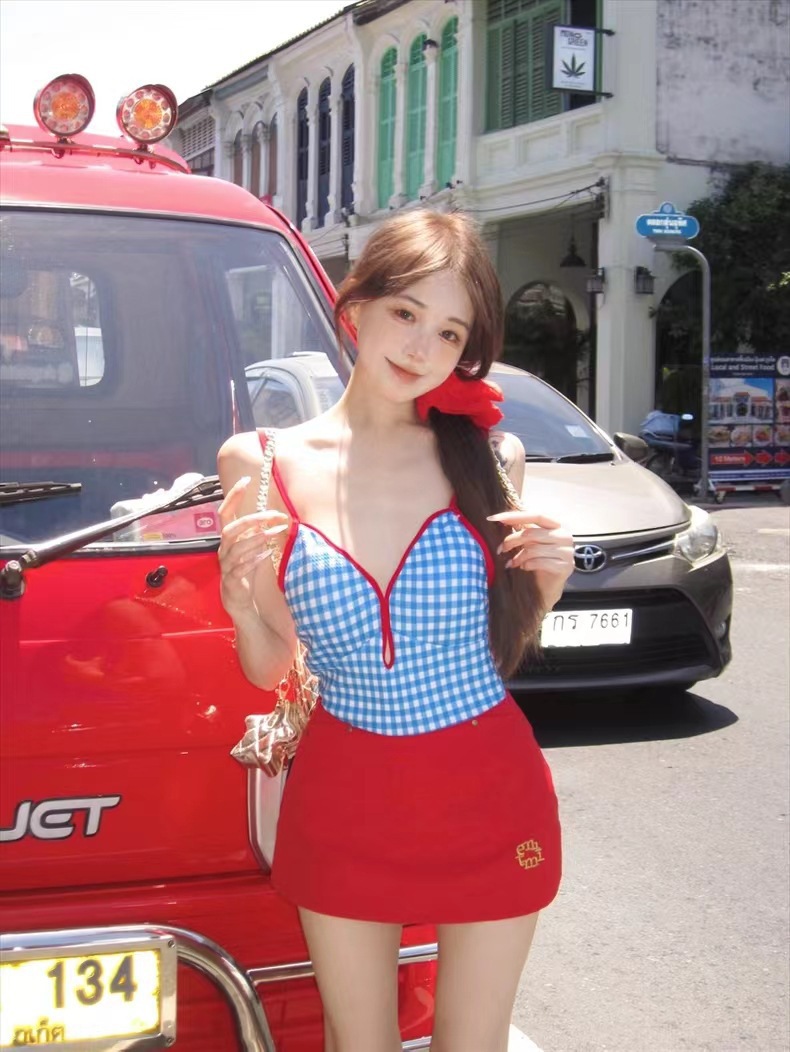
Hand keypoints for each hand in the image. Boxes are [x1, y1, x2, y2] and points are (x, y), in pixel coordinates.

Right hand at [217, 476, 290, 616]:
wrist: (238, 600)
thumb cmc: (246, 569)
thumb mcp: (251, 547)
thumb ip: (257, 531)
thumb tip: (270, 514)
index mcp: (228, 538)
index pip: (225, 511)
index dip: (233, 495)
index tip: (246, 479)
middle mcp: (224, 549)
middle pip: (230, 529)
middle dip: (251, 520)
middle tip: (273, 515)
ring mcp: (226, 565)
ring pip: (236, 548)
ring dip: (256, 538)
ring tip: (274, 533)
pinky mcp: (232, 580)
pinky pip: (240, 568)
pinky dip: (254, 560)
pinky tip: (267, 554)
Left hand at [487, 510, 573, 607]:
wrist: (547, 587)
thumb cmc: (537, 561)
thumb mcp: (529, 542)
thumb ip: (522, 529)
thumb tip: (501, 518)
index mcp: (557, 525)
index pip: (536, 516)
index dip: (515, 516)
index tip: (494, 518)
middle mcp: (565, 536)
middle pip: (531, 533)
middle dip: (511, 541)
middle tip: (500, 549)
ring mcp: (567, 552)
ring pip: (533, 549)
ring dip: (517, 557)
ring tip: (511, 563)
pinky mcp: (565, 567)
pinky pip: (539, 562)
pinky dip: (526, 565)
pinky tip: (523, 568)